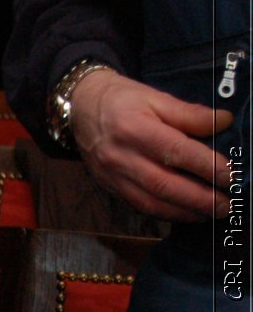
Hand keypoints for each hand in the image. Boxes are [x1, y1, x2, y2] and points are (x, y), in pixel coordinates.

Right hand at [69, 68, 231, 221]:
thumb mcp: (156, 97)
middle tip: (227, 204)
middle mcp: (121, 157)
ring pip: (151, 201)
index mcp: (134, 128)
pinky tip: (186, 213)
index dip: (206, 166)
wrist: (80, 108)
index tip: (230, 175)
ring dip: (184, 212)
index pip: (175, 151)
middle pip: (164, 184)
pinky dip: (166, 213)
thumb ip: (189, 113)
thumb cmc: (122, 100)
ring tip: (211, 214)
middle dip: (199, 198)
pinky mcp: (110, 187)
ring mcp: (113, 176)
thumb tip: (225, 122)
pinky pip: (139, 206)